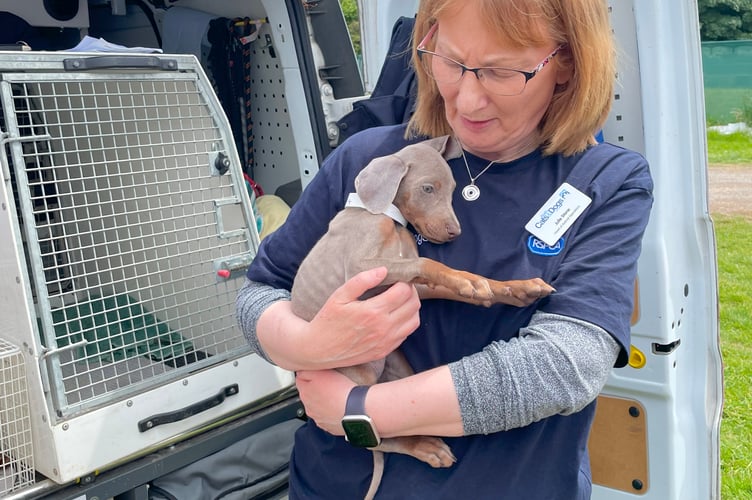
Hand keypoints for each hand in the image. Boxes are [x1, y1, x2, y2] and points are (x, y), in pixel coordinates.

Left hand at [296, 369, 354, 435]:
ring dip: (324, 403)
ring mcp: (319, 419)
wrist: (357, 410)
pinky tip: (341, 408)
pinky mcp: (330, 427)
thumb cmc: (341, 391)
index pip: (300, 380)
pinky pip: (329, 418)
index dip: (309, 375)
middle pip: (309, 395)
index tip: (317, 373)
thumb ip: (307, 371)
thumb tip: (300, 372)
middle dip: (316, 390)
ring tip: (337, 396)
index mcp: (305, 394)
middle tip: (330, 384)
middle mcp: (309, 409)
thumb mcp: (321, 372)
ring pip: (318, 408)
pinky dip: (332, 413)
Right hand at [306, 267, 420, 366]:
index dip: (404, 281)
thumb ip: (361, 281)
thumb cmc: (328, 320)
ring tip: (400, 300)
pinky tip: (396, 316)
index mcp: (373, 311)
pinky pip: (406, 334)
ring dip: (412, 307)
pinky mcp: (385, 350)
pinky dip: (407, 322)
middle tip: (401, 286)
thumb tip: (383, 270)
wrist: (318, 349)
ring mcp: (386, 341)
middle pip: (413, 304)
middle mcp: (383, 328)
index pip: (404, 292)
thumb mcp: (339, 296)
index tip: (397, 278)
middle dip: (410, 292)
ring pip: (414, 320)